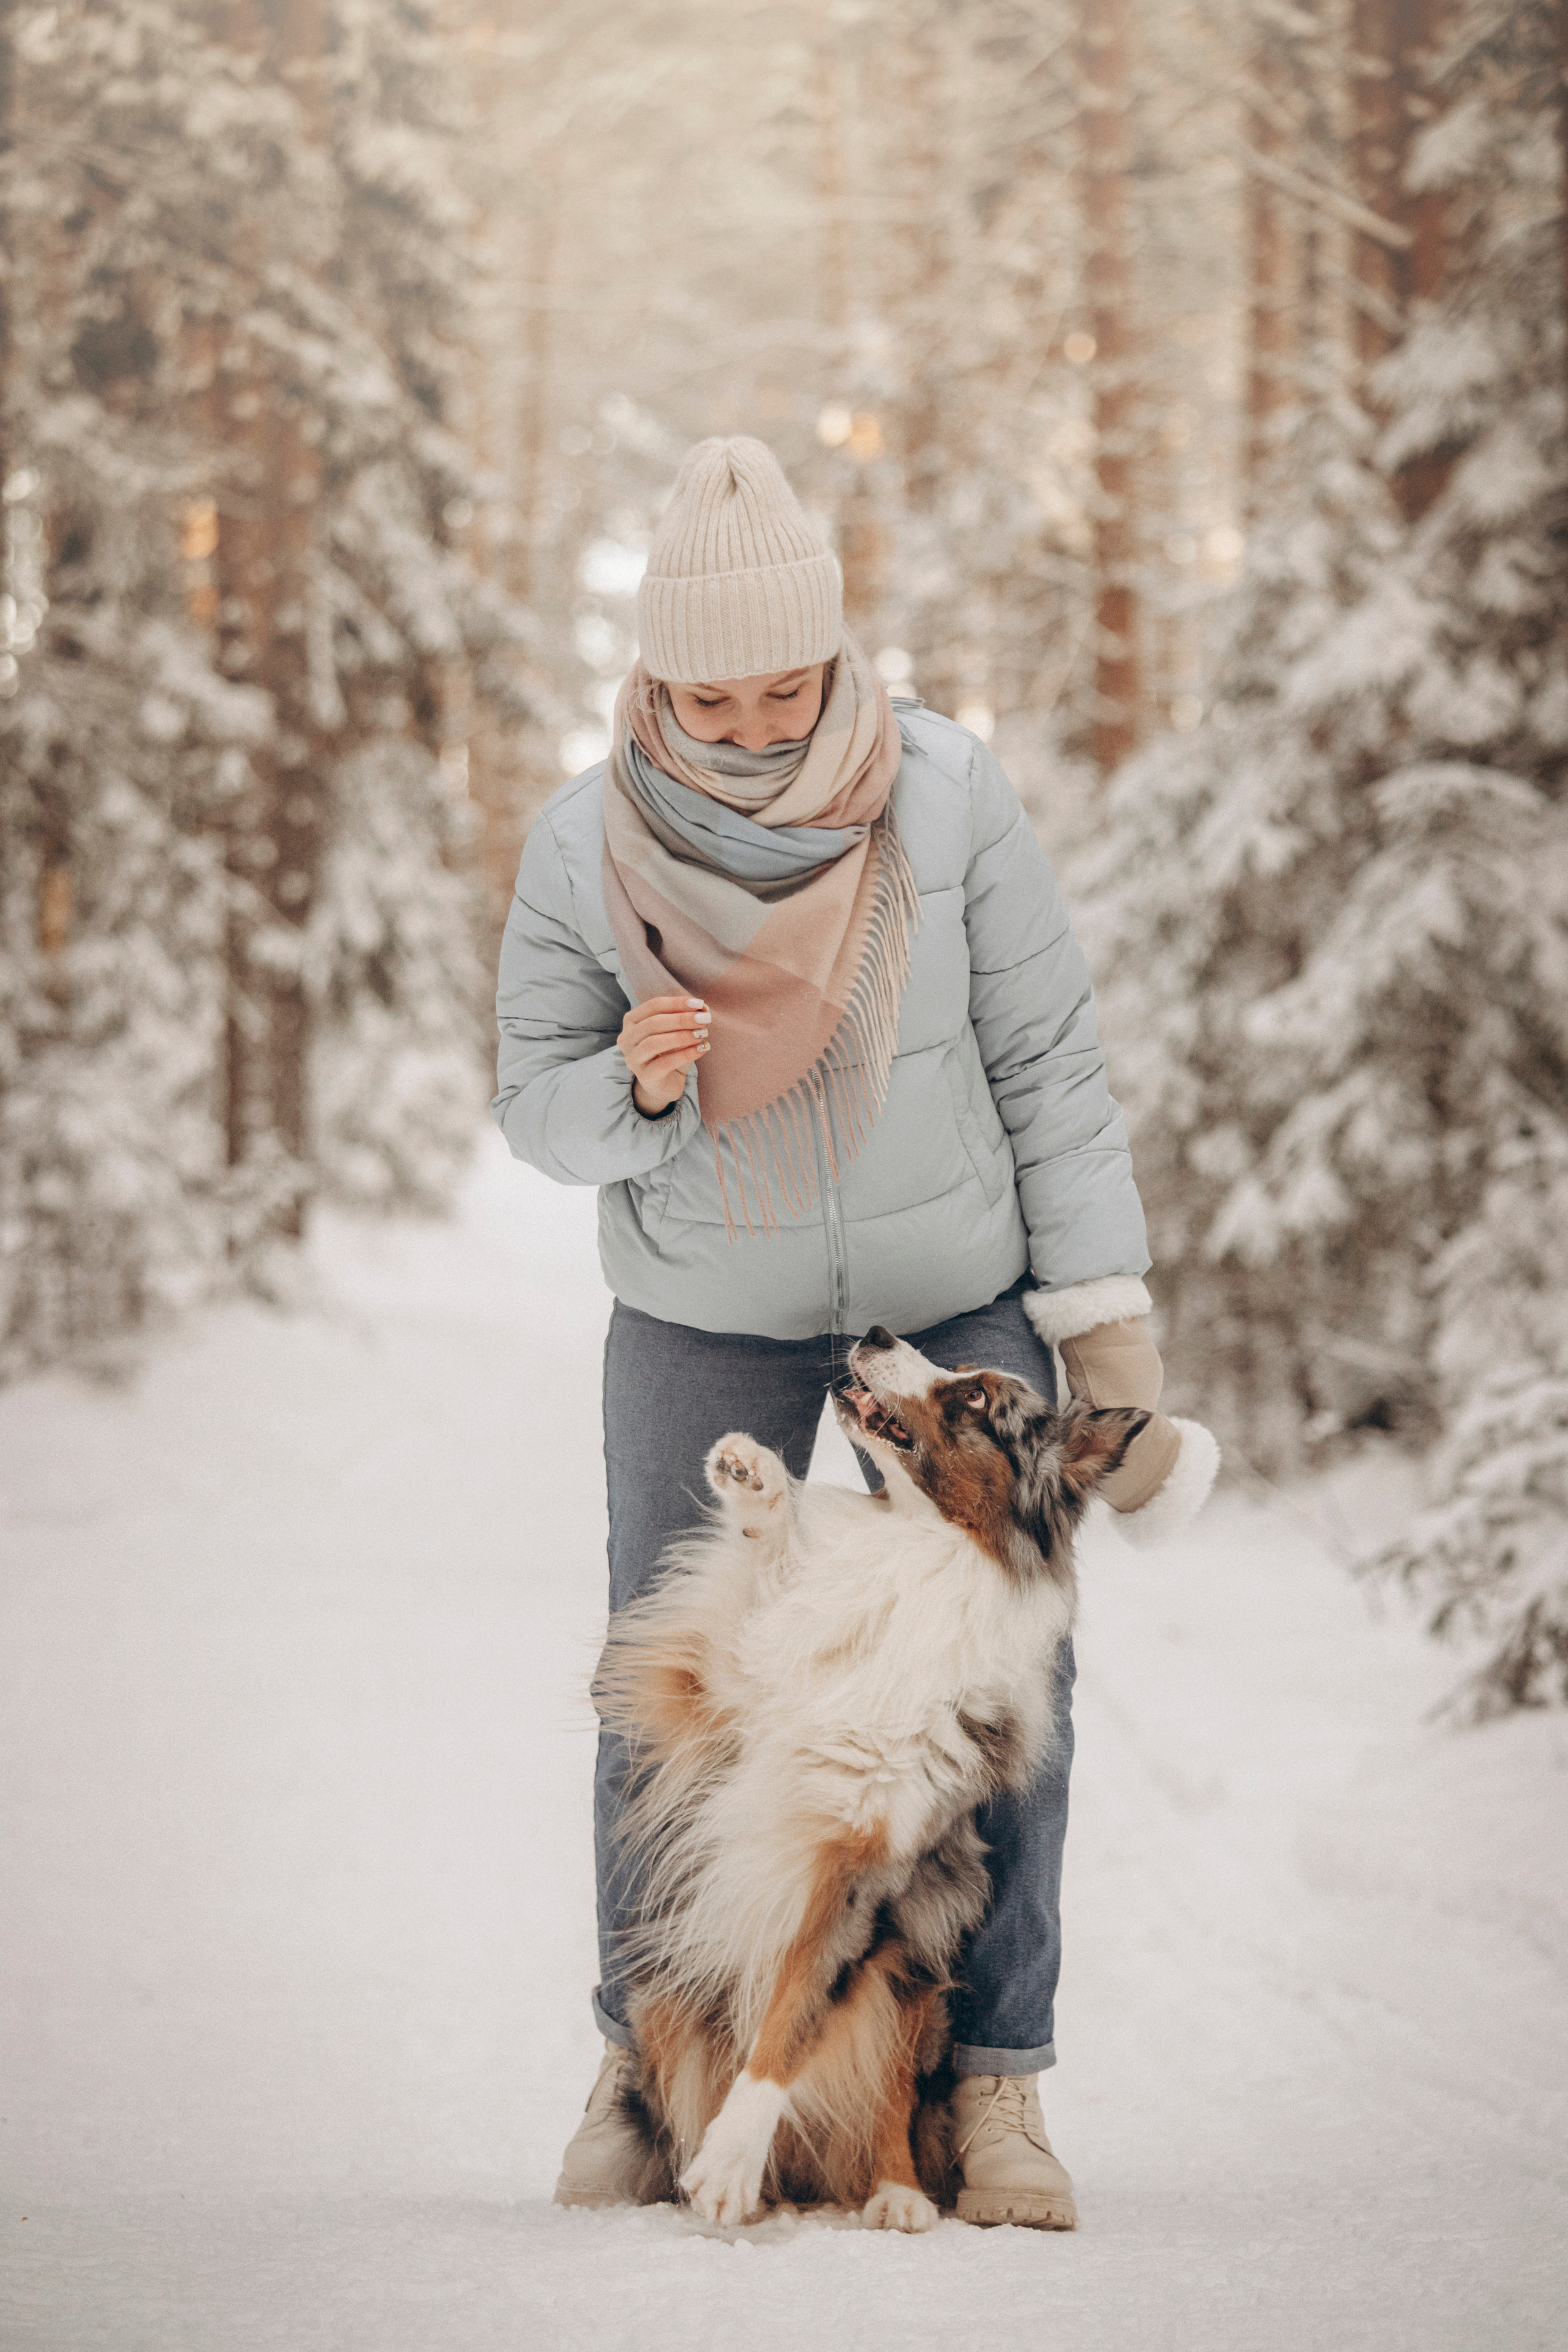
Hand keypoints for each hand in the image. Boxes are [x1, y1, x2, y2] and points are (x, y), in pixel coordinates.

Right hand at [618, 992, 709, 1114]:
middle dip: (681, 1019)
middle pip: (653, 1023)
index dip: (677, 1003)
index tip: (699, 1004)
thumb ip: (685, 1019)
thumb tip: (703, 1009)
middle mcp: (627, 1038)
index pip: (653, 1006)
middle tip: (704, 1019)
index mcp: (632, 1021)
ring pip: (655, 1043)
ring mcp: (633, 1058)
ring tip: (702, 1034)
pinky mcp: (645, 1076)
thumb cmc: (669, 1052)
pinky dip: (686, 1054)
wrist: (665, 1083)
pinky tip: (702, 1049)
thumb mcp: (676, 1032)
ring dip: (682, 1036)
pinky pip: (666, 1063)